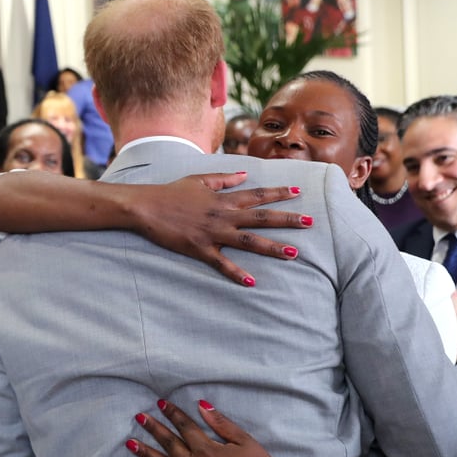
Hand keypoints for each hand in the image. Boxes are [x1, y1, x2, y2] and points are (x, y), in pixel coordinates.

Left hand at [127, 399, 304, 456]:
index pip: (184, 426)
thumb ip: (219, 423)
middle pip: (169, 444)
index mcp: (207, 449)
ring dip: (146, 454)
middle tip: (139, 417)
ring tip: (130, 443)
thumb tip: (200, 405)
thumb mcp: (244, 440)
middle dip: (154, 428)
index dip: (172, 413)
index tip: (160, 403)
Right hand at [131, 172, 312, 286]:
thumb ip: (224, 179)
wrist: (146, 206)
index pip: (257, 195)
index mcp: (223, 199)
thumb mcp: (198, 180)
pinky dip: (237, 273)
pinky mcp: (200, 248)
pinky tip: (252, 282)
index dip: (278, 193)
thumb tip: (244, 174)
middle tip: (310, 223)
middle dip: (287, 220)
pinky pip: (222, 263)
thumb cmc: (170, 193)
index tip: (298, 192)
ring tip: (293, 253)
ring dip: (272, 247)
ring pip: (249, 241)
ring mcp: (213, 233)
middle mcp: (223, 215)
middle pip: (261, 217)